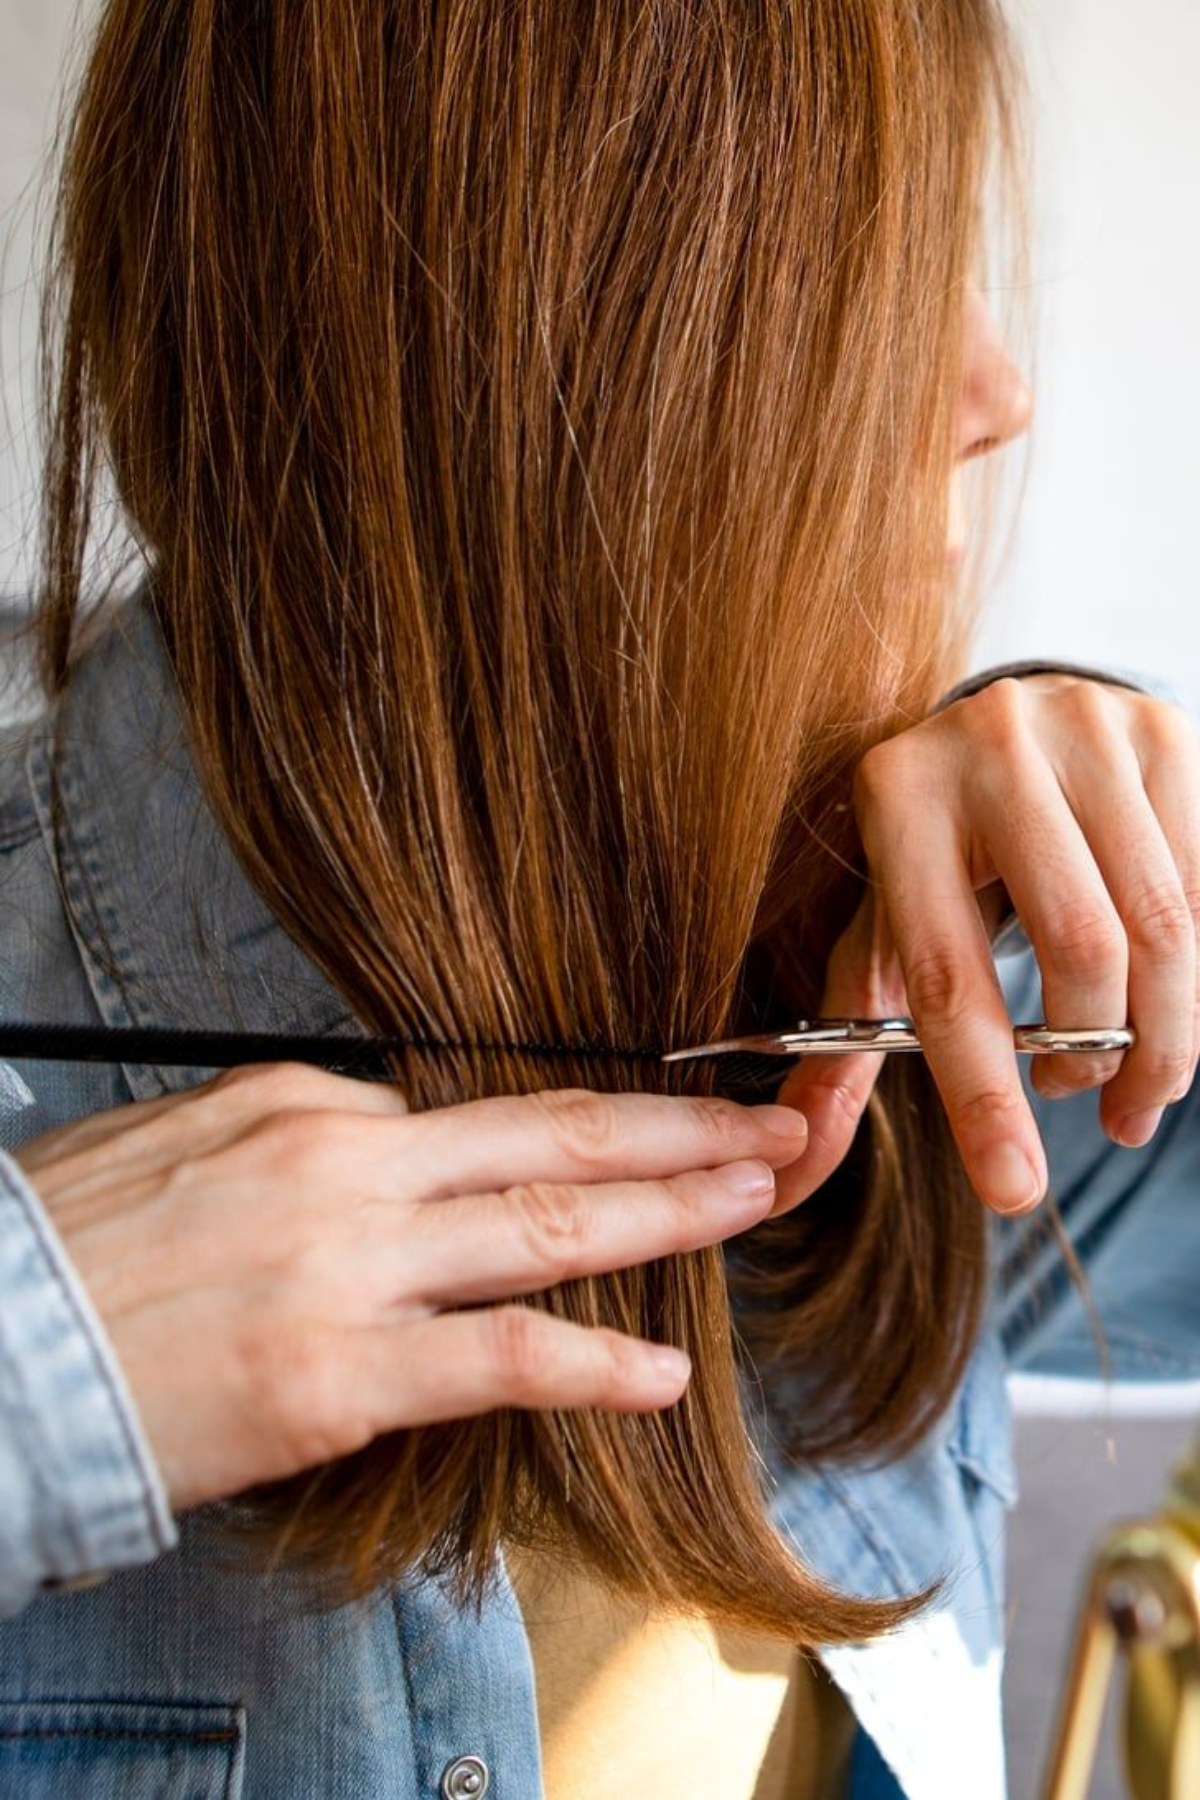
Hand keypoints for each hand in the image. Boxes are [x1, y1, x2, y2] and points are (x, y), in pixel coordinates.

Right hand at [15, 1065, 809, 1510]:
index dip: (577, 1126)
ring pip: (548, 1225)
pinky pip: (497, 1358)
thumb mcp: (182, 1145)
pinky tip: (660, 1371)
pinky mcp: (337, 1375)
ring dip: (672, 1211)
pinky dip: (592, 1360)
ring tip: (756, 1199)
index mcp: (303, 1102)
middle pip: (548, 1135)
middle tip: (767, 1126)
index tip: (644, 1130)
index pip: (471, 1115)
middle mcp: (343, 1164)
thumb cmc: (67, 1252)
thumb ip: (295, 1143)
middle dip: (676, 1130)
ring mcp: (349, 1267)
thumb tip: (377, 1147)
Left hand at [772, 673, 1199, 1215]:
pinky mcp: (1163, 732)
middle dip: (1097, 1058)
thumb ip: (846, 1040)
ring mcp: (1086, 730)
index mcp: (898, 801)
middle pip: (1081, 950)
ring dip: (1166, 1035)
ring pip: (1164, 926)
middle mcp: (989, 748)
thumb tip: (792, 1164)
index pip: (946, 978)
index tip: (1015, 1191)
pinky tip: (1173, 1004)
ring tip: (1138, 1078)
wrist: (1000, 731)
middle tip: (1087, 1100)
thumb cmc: (935, 852)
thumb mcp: (882, 928)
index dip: (982, 1097)